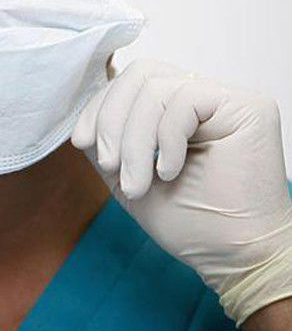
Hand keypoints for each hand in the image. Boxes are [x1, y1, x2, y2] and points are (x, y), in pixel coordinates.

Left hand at [71, 59, 291, 325]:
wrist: (231, 256)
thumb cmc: (186, 220)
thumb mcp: (124, 173)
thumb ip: (107, 138)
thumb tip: (83, 110)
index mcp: (172, 108)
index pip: (128, 82)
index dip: (98, 107)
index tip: (82, 142)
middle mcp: (199, 96)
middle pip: (140, 74)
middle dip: (112, 119)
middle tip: (110, 165)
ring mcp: (224, 99)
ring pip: (156, 88)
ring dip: (135, 140)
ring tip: (137, 183)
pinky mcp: (248, 107)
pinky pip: (185, 99)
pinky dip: (166, 139)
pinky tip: (169, 172)